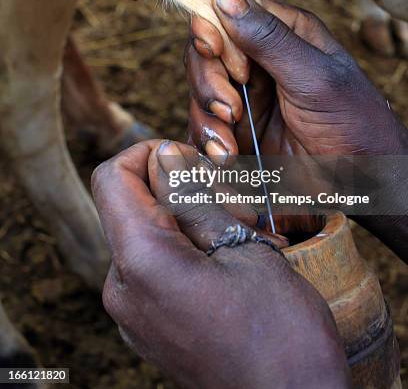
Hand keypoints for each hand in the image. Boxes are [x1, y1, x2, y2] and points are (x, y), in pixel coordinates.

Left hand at [92, 140, 349, 388]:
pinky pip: (153, 269)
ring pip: (147, 235)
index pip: (112, 177)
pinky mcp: (148, 328)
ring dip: (190, 221)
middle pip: (132, 205)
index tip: (192, 161)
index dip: (148, 154)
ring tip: (246, 237)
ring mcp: (132, 314)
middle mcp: (122, 288)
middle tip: (240, 206)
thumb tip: (165, 155)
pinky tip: (231, 263)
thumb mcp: (244, 247)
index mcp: (141, 261)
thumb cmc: (280, 333)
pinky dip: (185, 250)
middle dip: (180, 189)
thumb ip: (194, 199)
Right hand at [187, 0, 407, 157]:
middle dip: (208, 85)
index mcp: (283, 33)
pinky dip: (208, 142)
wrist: (365, 180)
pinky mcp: (240, 129)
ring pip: (200, 94)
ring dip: (206, 121)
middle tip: (229, 111)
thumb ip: (269, 39)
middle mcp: (260, 61)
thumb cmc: (354, 122)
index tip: (215, 53)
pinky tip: (226, 158)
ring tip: (229, 149)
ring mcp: (248, 96)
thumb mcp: (315, 76)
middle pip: (205, 56)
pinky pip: (206, 127)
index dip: (214, 33)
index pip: (228, 16)